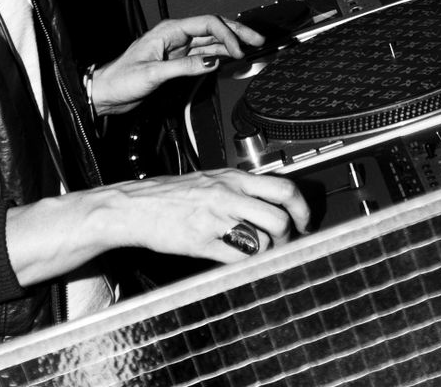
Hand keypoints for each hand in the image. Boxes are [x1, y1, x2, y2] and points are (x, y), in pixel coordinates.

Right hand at [6, 170, 308, 284]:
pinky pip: (238, 258)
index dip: (301, 207)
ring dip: (272, 250)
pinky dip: (248, 264)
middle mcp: (230, 194)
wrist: (135, 206)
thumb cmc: (171, 194)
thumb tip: (267, 203)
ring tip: (266, 253)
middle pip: (281, 213)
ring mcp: (218, 219)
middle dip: (293, 232)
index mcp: (233, 177)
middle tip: (291, 241)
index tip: (304, 220)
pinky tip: (244, 263)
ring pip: (265, 237)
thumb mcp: (210, 179)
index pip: (282, 186)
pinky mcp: (204, 242)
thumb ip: (238, 189)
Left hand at [88, 15, 263, 114]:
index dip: (226, 34)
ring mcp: (178, 49)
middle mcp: (176, 36)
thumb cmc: (120, 80)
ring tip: (251, 48)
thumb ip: (184, 67)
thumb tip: (212, 61)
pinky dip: (220, 55)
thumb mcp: (152, 74)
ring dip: (231, 44)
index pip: (207, 24)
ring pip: (211, 41)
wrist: (106, 93)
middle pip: (213, 28)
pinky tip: (231, 58)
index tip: (238, 50)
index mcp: (169, 31)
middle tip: (257, 40)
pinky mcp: (178, 62)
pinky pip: (204, 54)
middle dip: (237, 32)